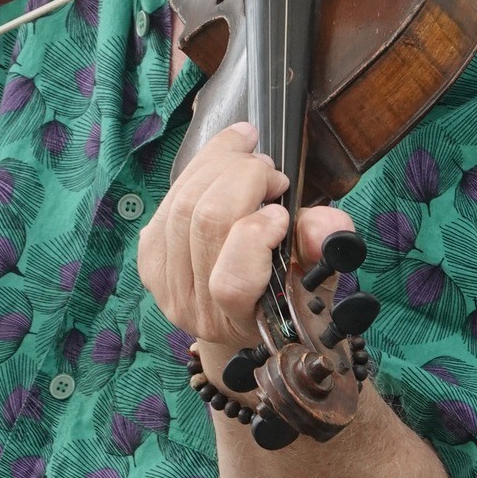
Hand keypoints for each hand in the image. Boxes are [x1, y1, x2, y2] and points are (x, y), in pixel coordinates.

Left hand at [137, 122, 352, 352]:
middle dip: (244, 178)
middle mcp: (192, 304)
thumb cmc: (277, 290)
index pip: (230, 281)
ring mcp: (162, 279)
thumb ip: (320, 247)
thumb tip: (329, 224)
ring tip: (252, 158)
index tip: (282, 212)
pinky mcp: (147, 253)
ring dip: (221, 164)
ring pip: (184, 200)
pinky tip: (225, 157)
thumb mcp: (310, 275)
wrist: (231, 309)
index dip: (255, 235)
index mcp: (236, 320)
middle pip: (205, 221)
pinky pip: (171, 194)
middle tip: (272, 172)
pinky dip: (201, 166)